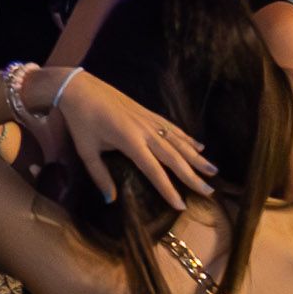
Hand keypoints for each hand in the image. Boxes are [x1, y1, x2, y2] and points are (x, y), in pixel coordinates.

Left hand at [45, 70, 213, 208]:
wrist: (79, 88)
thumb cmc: (80, 121)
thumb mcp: (86, 151)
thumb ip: (99, 175)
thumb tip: (110, 200)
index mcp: (129, 141)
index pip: (154, 170)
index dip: (168, 189)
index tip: (181, 205)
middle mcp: (144, 130)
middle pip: (173, 156)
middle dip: (192, 175)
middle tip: (209, 191)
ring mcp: (148, 119)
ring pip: (178, 141)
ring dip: (197, 156)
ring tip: (213, 170)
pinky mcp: (148, 112)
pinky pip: (172, 127)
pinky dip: (187, 138)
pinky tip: (199, 146)